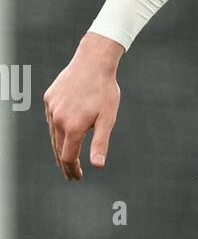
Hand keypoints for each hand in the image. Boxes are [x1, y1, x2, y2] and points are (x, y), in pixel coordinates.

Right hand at [44, 32, 123, 180]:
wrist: (93, 62)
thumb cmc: (104, 91)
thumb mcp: (107, 119)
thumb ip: (100, 143)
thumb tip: (97, 166)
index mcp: (73, 127)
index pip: (68, 156)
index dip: (73, 169)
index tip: (78, 177)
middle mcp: (58, 119)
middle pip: (58, 148)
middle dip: (65, 164)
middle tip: (71, 175)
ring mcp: (52, 108)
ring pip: (53, 134)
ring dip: (59, 148)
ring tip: (65, 160)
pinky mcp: (49, 98)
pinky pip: (51, 119)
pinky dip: (56, 130)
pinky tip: (61, 135)